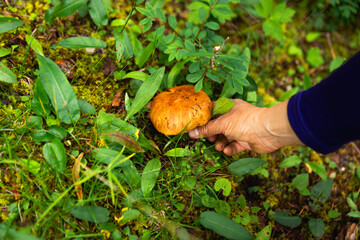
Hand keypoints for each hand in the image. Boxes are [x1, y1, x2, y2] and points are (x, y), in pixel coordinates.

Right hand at [188, 99, 302, 155]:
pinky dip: (230, 149)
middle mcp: (235, 117)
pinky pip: (234, 146)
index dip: (204, 119)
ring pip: (226, 137)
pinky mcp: (246, 141)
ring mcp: (241, 129)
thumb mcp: (222, 124)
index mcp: (229, 107)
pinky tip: (227, 151)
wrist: (268, 132)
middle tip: (208, 139)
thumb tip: (191, 133)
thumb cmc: (245, 121)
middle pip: (218, 126)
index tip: (196, 127)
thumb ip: (207, 129)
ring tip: (219, 146)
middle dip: (212, 134)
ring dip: (220, 143)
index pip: (213, 111)